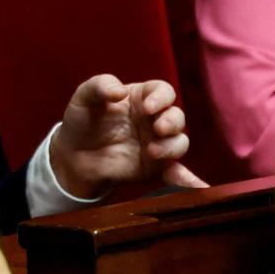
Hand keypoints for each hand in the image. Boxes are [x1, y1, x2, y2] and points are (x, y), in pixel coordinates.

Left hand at [50, 75, 208, 198]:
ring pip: (180, 142)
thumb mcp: (84, 97)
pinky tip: (198, 188)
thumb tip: (119, 91)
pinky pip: (178, 173)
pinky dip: (190, 180)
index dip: (161, 98)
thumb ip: (99, 86)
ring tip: (153, 152)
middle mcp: (155, 120)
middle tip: (158, 129)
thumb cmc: (83, 120)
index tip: (148, 107)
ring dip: (172, 146)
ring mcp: (159, 144)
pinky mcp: (158, 167)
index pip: (163, 91)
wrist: (75, 156)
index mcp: (142, 98)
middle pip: (177, 116)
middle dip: (171, 122)